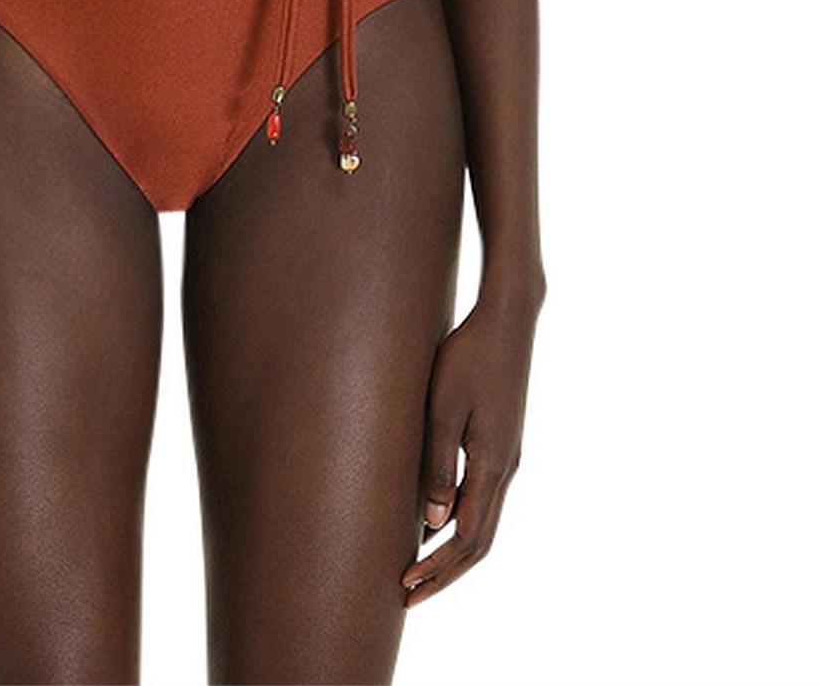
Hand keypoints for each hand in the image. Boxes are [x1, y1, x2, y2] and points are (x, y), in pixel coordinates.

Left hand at [401, 287, 542, 605]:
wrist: (508, 319)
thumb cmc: (469, 357)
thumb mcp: (444, 408)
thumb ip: (438, 465)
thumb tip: (432, 522)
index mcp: (493, 467)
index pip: (468, 540)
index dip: (438, 568)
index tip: (406, 587)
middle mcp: (506, 469)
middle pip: (480, 541)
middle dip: (444, 572)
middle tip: (407, 593)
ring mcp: (507, 456)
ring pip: (483, 521)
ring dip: (451, 549)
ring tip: (416, 564)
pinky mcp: (501, 441)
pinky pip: (482, 496)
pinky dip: (459, 519)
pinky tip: (431, 516)